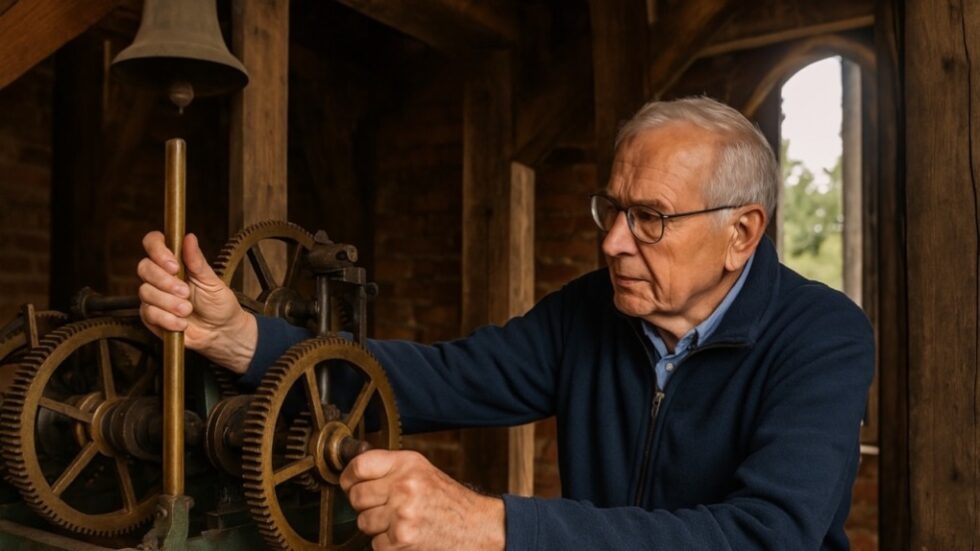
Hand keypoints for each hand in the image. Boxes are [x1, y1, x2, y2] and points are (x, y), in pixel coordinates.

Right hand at [137, 231, 255, 372]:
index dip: (158, 251)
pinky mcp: (151, 317)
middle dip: (165, 281)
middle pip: (144, 267)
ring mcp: (153, 296)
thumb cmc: (218, 303)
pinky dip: (167, 319)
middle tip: (186, 292)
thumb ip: (197, 261)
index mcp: (174, 262)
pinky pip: (149, 313)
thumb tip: (189, 237)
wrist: (221, 331)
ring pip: (146, 292)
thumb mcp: (211, 281)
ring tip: (187, 310)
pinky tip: (182, 323)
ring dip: (169, 302)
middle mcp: (160, 277)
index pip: (153, 243)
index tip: (174, 265)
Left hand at [341, 450, 504, 550]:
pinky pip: (375, 544)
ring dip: (376, 527)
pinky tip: (405, 537)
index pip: (359, 466)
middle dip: (364, 506)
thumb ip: (391, 469)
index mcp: (408, 464)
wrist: (476, 528)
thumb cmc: (449, 502)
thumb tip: (353, 473)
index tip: (350, 484)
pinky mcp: (402, 540)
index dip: (349, 477)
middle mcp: (404, 485)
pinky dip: (387, 545)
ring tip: (398, 523)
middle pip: (356, 496)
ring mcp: (402, 513)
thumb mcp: (423, 472)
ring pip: (363, 522)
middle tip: (383, 508)